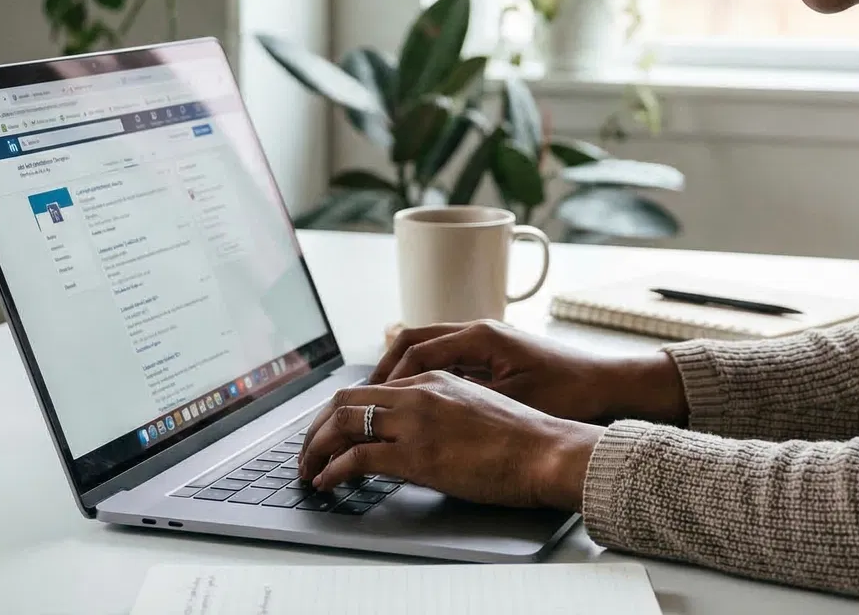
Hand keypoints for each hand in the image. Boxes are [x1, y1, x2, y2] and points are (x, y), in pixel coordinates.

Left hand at [297, 371, 603, 509]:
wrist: (549, 450)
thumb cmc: (526, 438)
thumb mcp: (480, 407)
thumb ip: (447, 409)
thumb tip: (426, 431)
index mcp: (437, 377)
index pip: (375, 387)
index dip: (346, 410)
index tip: (335, 429)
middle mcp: (421, 391)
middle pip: (348, 398)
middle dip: (319, 425)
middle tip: (309, 449)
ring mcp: (416, 420)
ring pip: (344, 422)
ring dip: (317, 446)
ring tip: (309, 467)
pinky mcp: (416, 454)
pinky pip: (357, 457)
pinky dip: (333, 470)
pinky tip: (328, 481)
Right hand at [372, 320, 686, 423]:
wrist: (613, 386)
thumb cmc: (571, 392)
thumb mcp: (512, 398)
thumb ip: (463, 396)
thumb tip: (418, 401)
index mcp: (480, 336)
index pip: (415, 348)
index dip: (387, 376)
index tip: (368, 400)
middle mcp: (481, 330)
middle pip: (415, 340)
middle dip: (386, 368)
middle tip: (365, 397)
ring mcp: (489, 341)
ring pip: (431, 347)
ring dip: (405, 370)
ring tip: (385, 399)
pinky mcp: (499, 354)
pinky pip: (450, 357)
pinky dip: (428, 373)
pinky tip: (422, 399)